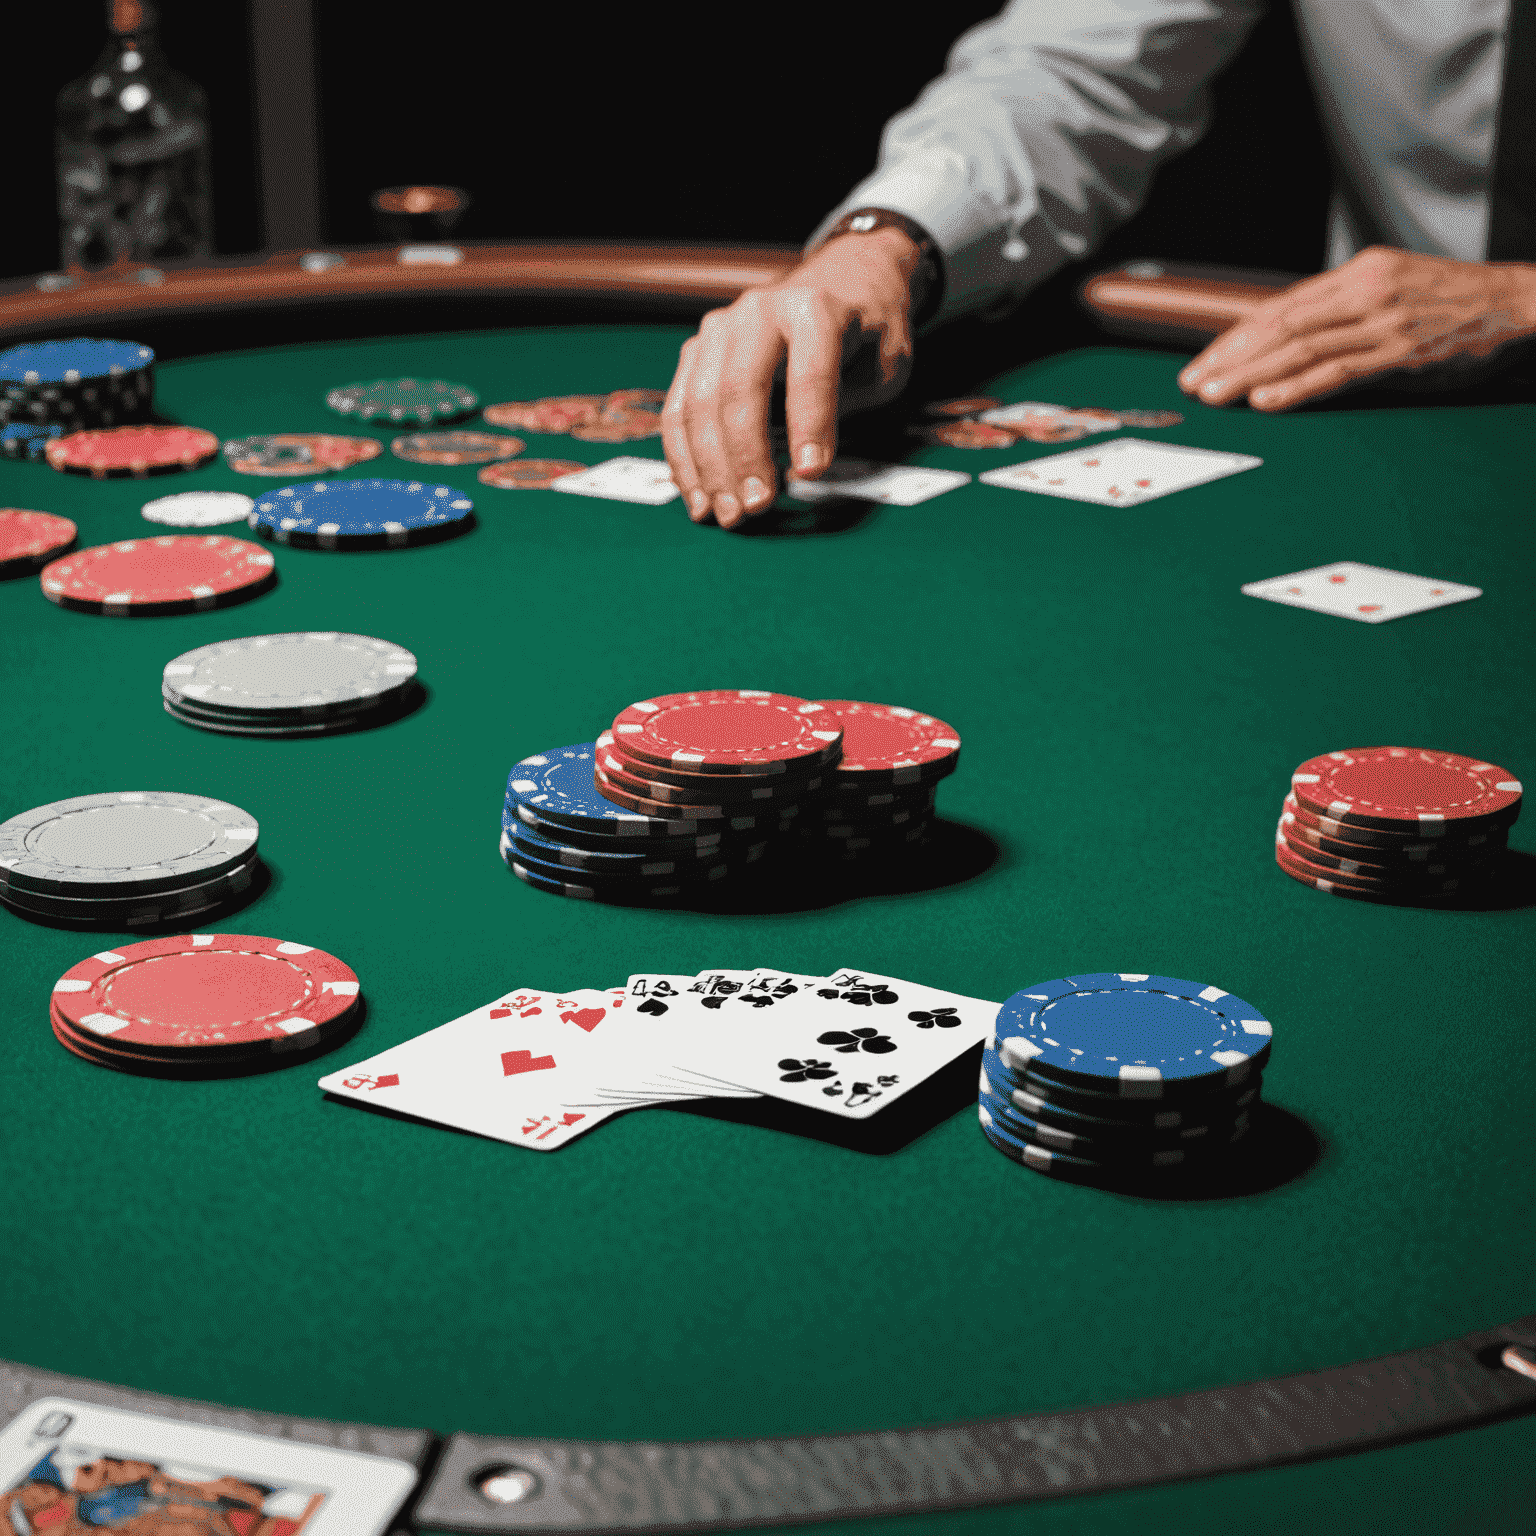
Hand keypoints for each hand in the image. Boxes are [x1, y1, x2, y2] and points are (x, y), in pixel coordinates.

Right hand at [662, 226, 920, 527]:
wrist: (841, 279)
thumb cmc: (867, 330)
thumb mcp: (886, 364)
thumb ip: (850, 405)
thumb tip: (804, 465)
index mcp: (815, 309)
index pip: (809, 372)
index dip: (810, 426)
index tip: (810, 476)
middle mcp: (759, 311)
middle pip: (740, 389)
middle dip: (745, 456)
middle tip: (757, 508)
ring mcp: (720, 329)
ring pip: (699, 403)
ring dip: (709, 467)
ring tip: (727, 514)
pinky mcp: (698, 351)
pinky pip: (678, 410)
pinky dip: (684, 459)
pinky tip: (699, 497)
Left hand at [1178, 247, 1535, 410]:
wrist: (1515, 299)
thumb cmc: (1449, 303)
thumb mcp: (1390, 291)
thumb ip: (1341, 311)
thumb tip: (1288, 341)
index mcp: (1357, 272)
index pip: (1281, 305)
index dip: (1236, 335)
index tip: (1203, 361)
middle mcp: (1364, 289)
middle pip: (1280, 324)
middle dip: (1230, 356)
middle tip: (1193, 382)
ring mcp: (1383, 318)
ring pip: (1300, 346)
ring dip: (1251, 373)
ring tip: (1217, 395)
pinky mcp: (1401, 349)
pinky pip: (1338, 369)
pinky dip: (1297, 386)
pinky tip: (1266, 400)